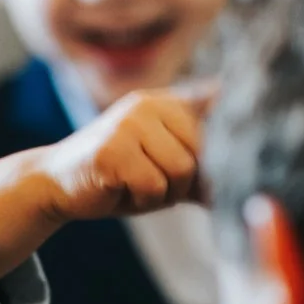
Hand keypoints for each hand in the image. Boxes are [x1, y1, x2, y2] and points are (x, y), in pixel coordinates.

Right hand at [0, 87, 209, 278]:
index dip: (212, 162)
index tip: (200, 176)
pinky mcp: (112, 149)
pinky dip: (142, 201)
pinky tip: (118, 191)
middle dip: (184, 182)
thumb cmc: (117, 178)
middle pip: (202, 152)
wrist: (55, 184)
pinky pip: (153, 186)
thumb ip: (202, 163)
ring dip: (163, 193)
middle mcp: (148, 104)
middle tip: (153, 185)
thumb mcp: (164, 165)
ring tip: (135, 186)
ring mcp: (128, 123)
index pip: (216, 127)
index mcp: (165, 102)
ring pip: (181, 170)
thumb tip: (248, 174)